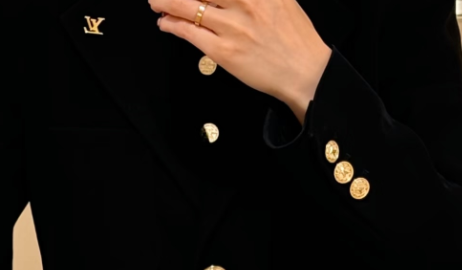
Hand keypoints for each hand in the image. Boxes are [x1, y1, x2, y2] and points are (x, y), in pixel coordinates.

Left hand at [149, 0, 331, 122]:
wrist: (305, 71)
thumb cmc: (296, 40)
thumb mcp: (282, 0)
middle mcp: (245, 2)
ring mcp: (232, 26)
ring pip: (189, 7)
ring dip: (167, 3)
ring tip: (156, 3)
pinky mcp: (224, 51)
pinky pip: (190, 33)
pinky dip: (173, 26)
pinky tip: (165, 23)